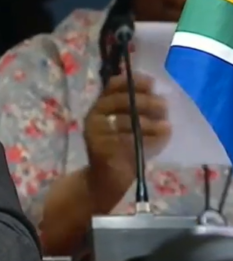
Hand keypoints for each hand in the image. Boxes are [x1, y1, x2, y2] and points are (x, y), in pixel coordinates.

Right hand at [84, 72, 170, 204]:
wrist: (108, 178)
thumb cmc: (123, 147)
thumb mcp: (127, 124)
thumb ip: (136, 109)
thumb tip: (159, 95)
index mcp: (99, 106)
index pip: (112, 86)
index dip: (132, 82)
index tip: (152, 83)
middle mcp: (93, 117)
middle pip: (120, 101)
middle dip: (145, 102)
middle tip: (164, 105)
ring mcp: (96, 134)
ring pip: (126, 122)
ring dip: (150, 123)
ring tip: (166, 125)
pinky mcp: (102, 150)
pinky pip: (129, 142)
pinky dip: (149, 139)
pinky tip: (162, 138)